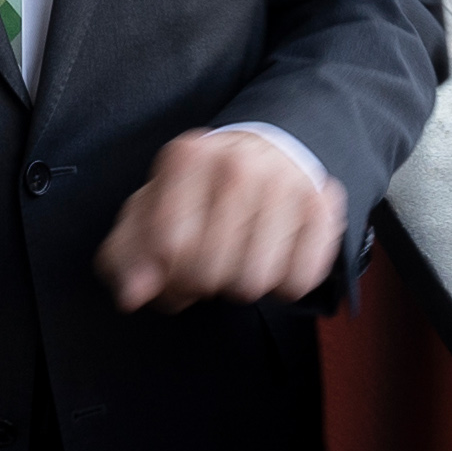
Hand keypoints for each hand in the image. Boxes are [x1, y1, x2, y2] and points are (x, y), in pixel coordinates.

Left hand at [95, 128, 348, 310]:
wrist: (264, 155)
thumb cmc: (196, 195)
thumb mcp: (147, 214)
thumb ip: (126, 257)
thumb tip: (132, 295)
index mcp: (187, 156)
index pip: (167, 247)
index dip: (164, 275)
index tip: (169, 267)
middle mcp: (239, 163)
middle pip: (208, 272)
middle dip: (200, 284)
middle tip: (205, 266)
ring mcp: (287, 182)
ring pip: (253, 283)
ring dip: (239, 286)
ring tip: (237, 258)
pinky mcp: (324, 206)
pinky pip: (298, 281)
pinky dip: (282, 285)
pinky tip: (272, 258)